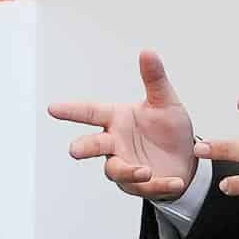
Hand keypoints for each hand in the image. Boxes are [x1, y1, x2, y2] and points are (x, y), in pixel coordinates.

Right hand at [48, 50, 198, 199]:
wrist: (186, 158)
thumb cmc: (169, 128)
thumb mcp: (166, 101)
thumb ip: (154, 79)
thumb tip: (148, 51)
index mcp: (117, 119)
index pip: (91, 112)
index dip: (72, 111)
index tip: (52, 108)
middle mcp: (115, 142)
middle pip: (93, 145)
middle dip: (83, 148)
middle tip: (74, 150)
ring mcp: (124, 164)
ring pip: (116, 170)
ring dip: (128, 171)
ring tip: (146, 170)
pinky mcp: (139, 185)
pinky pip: (145, 186)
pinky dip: (160, 185)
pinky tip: (175, 182)